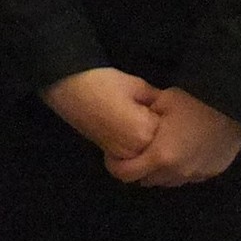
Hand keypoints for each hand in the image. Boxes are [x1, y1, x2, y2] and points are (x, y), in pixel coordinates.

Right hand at [41, 67, 161, 161]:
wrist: (71, 89)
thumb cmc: (104, 83)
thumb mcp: (137, 86)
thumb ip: (156, 100)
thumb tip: (168, 108)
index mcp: (144, 131)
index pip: (169, 132)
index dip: (166, 118)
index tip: (162, 107)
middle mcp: (134, 149)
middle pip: (158, 148)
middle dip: (159, 134)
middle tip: (151, 114)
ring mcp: (121, 155)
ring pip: (145, 156)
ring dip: (147, 143)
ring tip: (139, 121)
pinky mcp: (110, 154)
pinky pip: (131, 157)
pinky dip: (135, 148)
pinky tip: (130, 130)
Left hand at [106, 87, 240, 186]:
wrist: (235, 106)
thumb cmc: (196, 101)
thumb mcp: (164, 100)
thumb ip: (144, 114)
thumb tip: (133, 118)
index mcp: (160, 156)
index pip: (127, 174)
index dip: (116, 166)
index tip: (115, 155)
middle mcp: (176, 172)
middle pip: (147, 180)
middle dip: (140, 168)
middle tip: (140, 150)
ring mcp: (195, 175)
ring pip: (168, 181)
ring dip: (161, 170)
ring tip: (163, 150)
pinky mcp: (211, 173)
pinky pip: (188, 176)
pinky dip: (181, 168)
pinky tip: (185, 150)